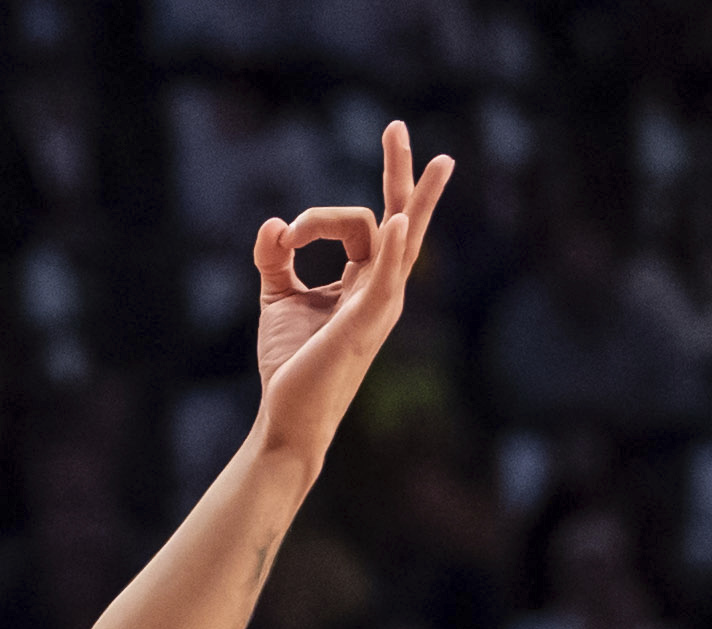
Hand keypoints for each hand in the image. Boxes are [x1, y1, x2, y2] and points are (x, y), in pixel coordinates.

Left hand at [252, 122, 457, 457]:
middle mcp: (381, 288)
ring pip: (403, 241)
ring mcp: (378, 305)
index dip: (315, 221)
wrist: (287, 417)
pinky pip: (386, 280)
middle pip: (402, 219)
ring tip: (439, 161)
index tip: (284, 237)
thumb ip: (276, 259)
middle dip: (401, 173)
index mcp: (365, 280)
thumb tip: (273, 223)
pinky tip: (397, 223)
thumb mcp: (278, 299)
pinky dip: (392, 251)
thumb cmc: (291, 364)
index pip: (357, 224)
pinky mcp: (364, 325)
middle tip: (397, 127)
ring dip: (415, 199)